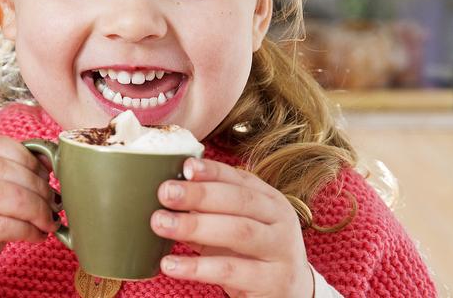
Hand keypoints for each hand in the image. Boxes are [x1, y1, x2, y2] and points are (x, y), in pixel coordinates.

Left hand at [151, 158, 312, 297]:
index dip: (212, 171)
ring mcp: (279, 251)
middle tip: (165, 193)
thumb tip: (164, 195)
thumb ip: (207, 210)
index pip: (239, 178)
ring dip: (195, 226)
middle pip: (239, 201)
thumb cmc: (252, 252)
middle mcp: (279, 220)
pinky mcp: (271, 282)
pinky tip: (170, 264)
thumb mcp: (235, 224)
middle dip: (199, 195)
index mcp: (269, 199)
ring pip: (238, 232)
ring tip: (160, 223)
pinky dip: (196, 267)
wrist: (292, 292)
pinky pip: (229, 271)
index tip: (185, 167)